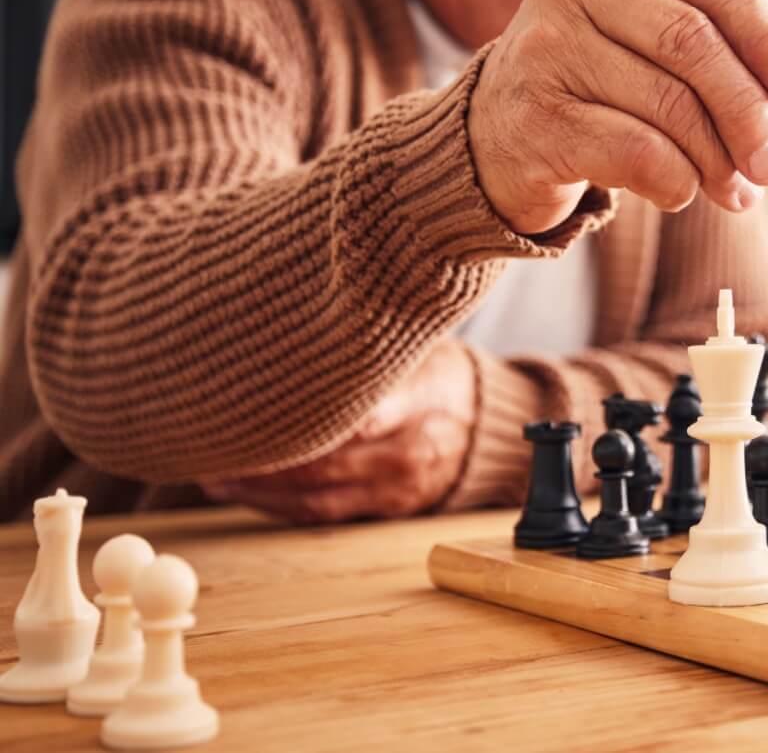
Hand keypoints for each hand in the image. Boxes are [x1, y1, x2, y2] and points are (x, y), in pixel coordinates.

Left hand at [202, 338, 476, 522]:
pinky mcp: (386, 509)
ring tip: (210, 472)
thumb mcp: (419, 345)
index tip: (253, 408)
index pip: (363, 415)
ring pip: (316, 496)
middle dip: (264, 457)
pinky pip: (323, 513)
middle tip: (211, 442)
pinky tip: (238, 489)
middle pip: (326, 462)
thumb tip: (299, 323)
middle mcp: (411, 450)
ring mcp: (399, 487)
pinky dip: (276, 504)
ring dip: (258, 488)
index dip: (308, 420)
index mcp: (423, 398)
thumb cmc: (436, 370)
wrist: (487, 423)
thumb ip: (371, 344)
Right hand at [469, 0, 767, 234]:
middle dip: (749, 108)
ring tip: (734, 190)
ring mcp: (546, 48)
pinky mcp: (534, 115)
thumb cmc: (598, 95)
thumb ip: (738, 62)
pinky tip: (679, 192)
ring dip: (717, 158)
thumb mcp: (664, 61)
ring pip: (667, 102)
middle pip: (693, 41)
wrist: (496, 140)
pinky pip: (633, 150)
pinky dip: (674, 179)